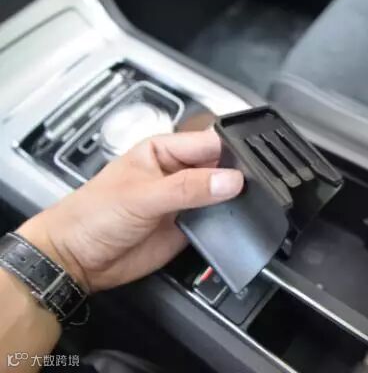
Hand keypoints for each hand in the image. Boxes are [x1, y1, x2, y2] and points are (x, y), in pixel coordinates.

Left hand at [16, 129, 243, 291]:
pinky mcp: (189, 227)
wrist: (77, 260)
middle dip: (237, 175)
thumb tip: (229, 180)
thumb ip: (187, 188)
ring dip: (234, 200)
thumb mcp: (141, 195)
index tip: (250, 165)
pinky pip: (217, 221)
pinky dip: (229, 222)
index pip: (207, 142)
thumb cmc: (92, 215)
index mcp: (164, 151)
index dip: (230, 151)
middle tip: (253, 187)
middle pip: (219, 167)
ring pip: (221, 194)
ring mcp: (185, 201)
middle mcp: (178, 173)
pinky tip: (236, 223)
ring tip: (247, 205)